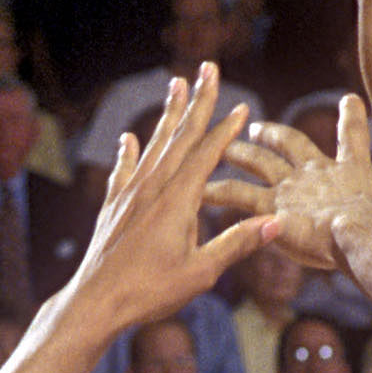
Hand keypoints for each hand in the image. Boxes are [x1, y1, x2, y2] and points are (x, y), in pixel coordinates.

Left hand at [71, 68, 271, 328]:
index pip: (206, 154)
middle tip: (208, 68)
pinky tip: (129, 139)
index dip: (225, 129)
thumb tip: (277, 223)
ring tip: (175, 83)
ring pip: (153, 145)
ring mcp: (129, 195)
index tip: (241, 106)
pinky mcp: (112, 208)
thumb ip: (237, 243)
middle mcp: (152, 188)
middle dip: (197, 101)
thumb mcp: (201, 272)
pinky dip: (129, 152)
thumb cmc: (149, 292)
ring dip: (168, 114)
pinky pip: (123, 171)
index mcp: (177, 200)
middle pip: (180, 136)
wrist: (95, 303)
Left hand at [211, 93, 371, 275]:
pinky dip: (219, 191)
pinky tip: (202, 191)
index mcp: (350, 170)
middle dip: (274, 134)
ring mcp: (290, 186)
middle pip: (291, 143)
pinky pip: (236, 195)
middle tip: (256, 127)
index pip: (352, 139)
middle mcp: (316, 171)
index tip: (348, 100)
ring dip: (239, 153)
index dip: (351, 119)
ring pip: (257, 163)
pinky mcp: (269, 205)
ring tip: (222, 148)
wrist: (362, 230)